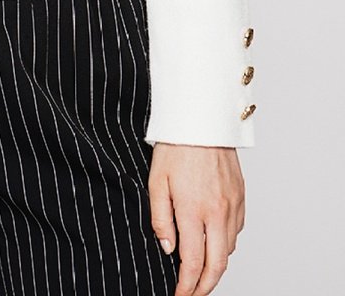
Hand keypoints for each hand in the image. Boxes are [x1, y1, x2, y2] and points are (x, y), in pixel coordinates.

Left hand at [148, 143, 245, 295]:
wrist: (202, 118)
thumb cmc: (175, 147)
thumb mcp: (156, 181)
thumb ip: (160, 219)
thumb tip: (168, 249)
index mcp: (193, 210)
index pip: (193, 263)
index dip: (187, 286)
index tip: (179, 295)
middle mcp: (217, 212)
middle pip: (217, 266)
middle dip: (204, 286)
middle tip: (192, 294)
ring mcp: (232, 205)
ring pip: (229, 250)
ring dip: (216, 266)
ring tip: (200, 271)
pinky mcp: (241, 196)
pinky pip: (236, 230)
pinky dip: (226, 244)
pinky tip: (214, 242)